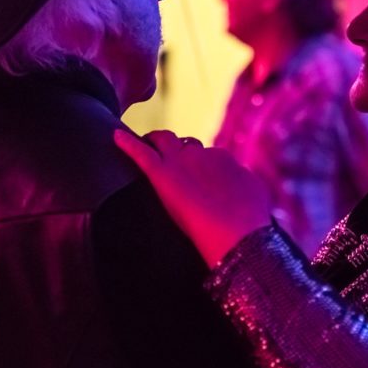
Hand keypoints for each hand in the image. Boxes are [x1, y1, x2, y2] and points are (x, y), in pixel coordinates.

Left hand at [114, 129, 272, 265]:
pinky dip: (127, 144)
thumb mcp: (253, 194)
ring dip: (155, 143)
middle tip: (162, 153)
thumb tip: (244, 187)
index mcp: (222, 159)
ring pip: (163, 142)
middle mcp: (201, 154)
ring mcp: (180, 162)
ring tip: (143, 145)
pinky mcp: (162, 174)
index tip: (191, 175)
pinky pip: (141, 153)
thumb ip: (243, 184)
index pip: (205, 155)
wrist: (238, 230)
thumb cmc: (250, 219)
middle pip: (183, 142)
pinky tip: (114, 137)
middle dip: (174, 145)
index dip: (197, 163)